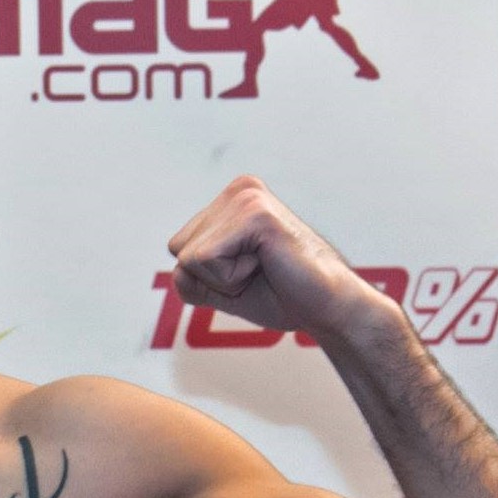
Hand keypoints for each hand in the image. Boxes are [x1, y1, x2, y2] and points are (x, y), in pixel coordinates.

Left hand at [167, 176, 385, 338]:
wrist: (325, 308)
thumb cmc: (278, 295)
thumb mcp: (219, 285)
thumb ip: (189, 269)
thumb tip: (173, 250)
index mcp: (230, 200)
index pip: (177, 248)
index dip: (205, 277)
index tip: (247, 273)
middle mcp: (238, 190)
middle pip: (178, 251)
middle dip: (210, 278)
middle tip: (256, 273)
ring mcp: (246, 197)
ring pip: (188, 258)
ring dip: (222, 280)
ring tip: (262, 268)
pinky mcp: (254, 213)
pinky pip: (205, 260)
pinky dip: (230, 279)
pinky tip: (265, 265)